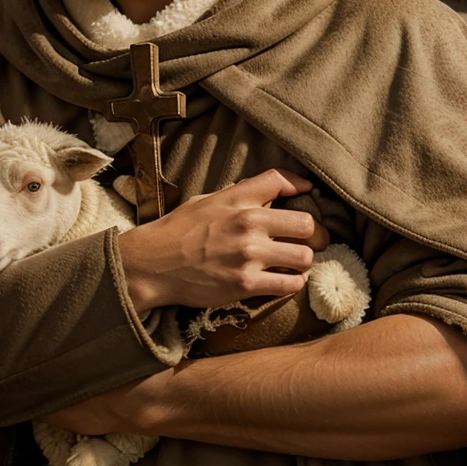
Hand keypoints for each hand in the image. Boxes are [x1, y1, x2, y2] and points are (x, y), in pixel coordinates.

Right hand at [118, 168, 330, 313]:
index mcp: (237, 199)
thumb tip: (266, 191)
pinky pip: (289, 285)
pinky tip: (285, 281)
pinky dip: (293, 284)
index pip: (280, 180)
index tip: (307, 192)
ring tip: (295, 264)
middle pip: (308, 224)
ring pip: (305, 257)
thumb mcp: (207, 200)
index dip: (301, 186)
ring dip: (304, 262)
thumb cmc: (177, 231)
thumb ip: (238, 195)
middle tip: (312, 242)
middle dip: (315, 235)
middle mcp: (248, 223)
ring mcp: (248, 255)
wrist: (152, 264)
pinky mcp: (245, 284)